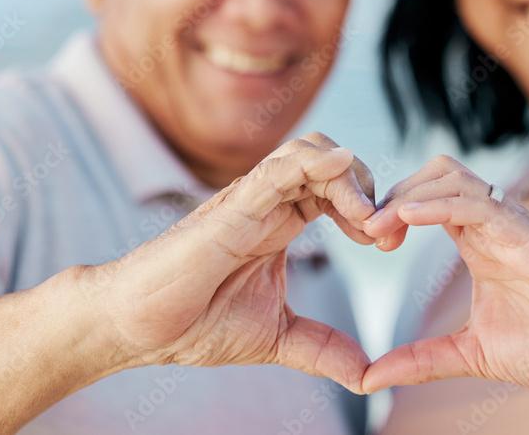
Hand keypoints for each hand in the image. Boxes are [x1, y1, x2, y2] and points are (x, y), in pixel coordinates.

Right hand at [83, 134, 377, 392]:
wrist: (138, 329)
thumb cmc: (195, 322)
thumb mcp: (276, 337)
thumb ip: (322, 349)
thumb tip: (366, 375)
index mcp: (283, 223)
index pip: (340, 190)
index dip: (372, 207)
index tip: (390, 242)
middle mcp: (270, 204)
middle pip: (333, 163)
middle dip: (370, 189)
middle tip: (387, 234)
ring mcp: (250, 201)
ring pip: (309, 154)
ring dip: (350, 179)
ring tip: (368, 220)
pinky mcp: (231, 209)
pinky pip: (275, 171)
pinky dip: (311, 163)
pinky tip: (341, 166)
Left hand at [361, 156, 528, 394]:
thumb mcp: (471, 354)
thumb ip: (422, 360)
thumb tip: (370, 377)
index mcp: (479, 243)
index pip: (426, 199)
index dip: (389, 211)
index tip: (363, 241)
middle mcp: (494, 224)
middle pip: (434, 173)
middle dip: (393, 193)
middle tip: (365, 233)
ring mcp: (514, 225)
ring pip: (452, 176)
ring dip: (408, 194)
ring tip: (378, 229)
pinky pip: (480, 203)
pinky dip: (439, 204)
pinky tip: (407, 219)